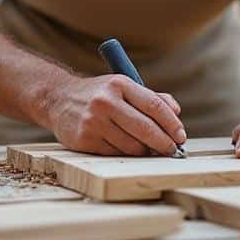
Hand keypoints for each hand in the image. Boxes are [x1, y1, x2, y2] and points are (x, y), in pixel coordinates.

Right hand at [46, 74, 185, 155]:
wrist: (58, 99)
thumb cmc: (99, 94)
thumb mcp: (123, 87)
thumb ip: (151, 97)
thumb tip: (176, 112)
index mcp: (119, 84)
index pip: (154, 105)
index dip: (172, 123)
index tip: (181, 136)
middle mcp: (106, 101)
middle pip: (145, 128)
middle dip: (164, 143)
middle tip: (173, 151)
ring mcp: (93, 121)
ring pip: (132, 146)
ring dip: (145, 152)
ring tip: (150, 150)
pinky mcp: (84, 139)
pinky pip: (115, 154)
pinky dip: (127, 155)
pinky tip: (129, 151)